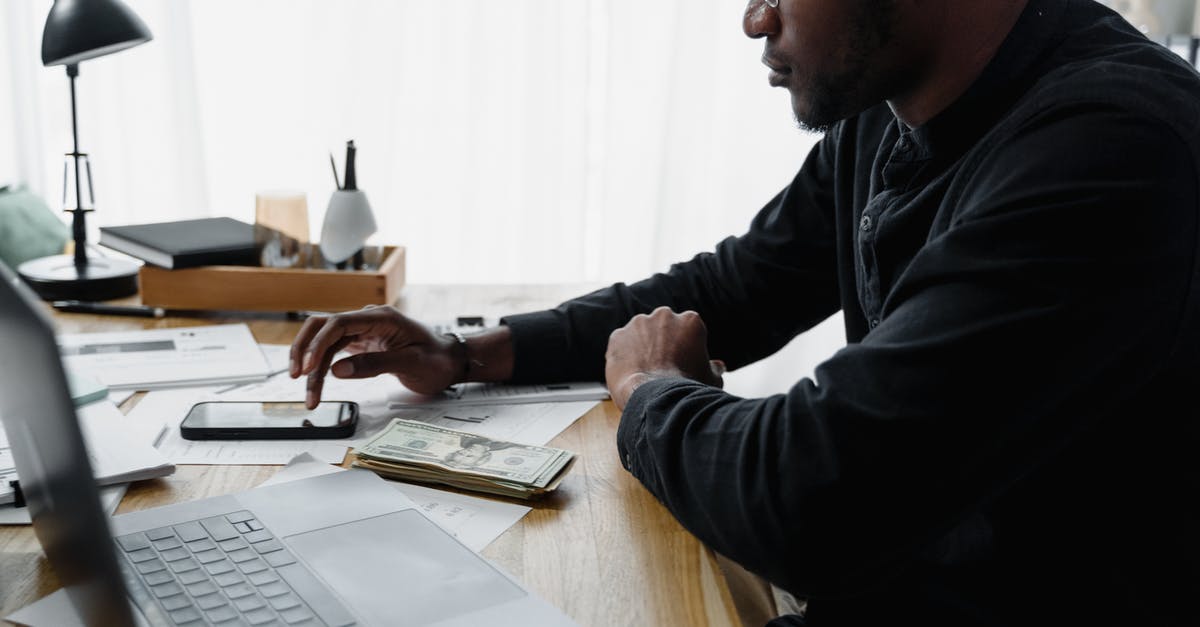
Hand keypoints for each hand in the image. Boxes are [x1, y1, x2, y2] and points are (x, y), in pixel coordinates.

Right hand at [289, 306, 459, 407]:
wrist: (450, 361)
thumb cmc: (437, 360)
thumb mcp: (411, 364)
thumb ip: (375, 365)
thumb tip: (338, 370)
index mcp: (381, 317)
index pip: (338, 324)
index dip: (318, 344)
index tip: (307, 368)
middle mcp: (368, 320)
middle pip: (322, 327)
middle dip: (304, 351)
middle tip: (297, 377)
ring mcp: (363, 331)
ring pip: (324, 342)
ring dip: (312, 366)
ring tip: (310, 397)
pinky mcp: (361, 344)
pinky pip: (333, 351)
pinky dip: (322, 368)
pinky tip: (317, 385)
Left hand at [604, 306, 724, 409]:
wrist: (657, 399)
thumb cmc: (688, 389)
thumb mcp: (710, 379)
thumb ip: (714, 368)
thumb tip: (718, 366)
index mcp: (690, 320)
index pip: (686, 329)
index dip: (683, 347)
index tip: (680, 363)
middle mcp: (664, 315)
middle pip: (662, 326)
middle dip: (661, 342)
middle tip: (662, 366)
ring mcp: (638, 324)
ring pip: (640, 333)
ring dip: (641, 347)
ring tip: (645, 371)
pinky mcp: (617, 336)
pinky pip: (620, 344)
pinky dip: (623, 355)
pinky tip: (630, 372)